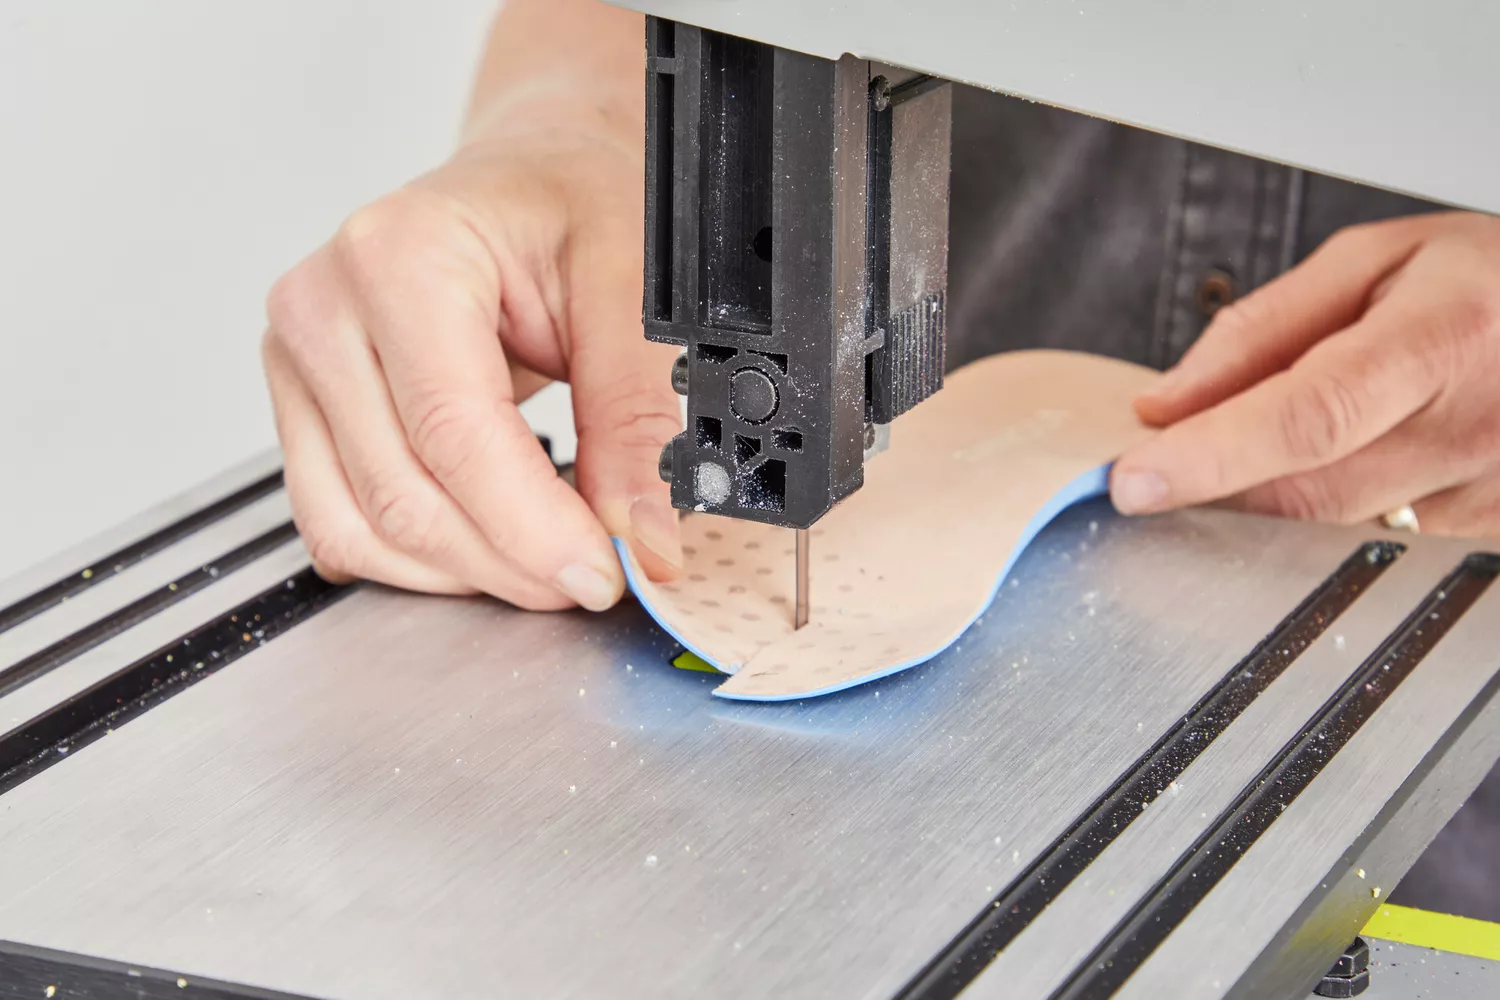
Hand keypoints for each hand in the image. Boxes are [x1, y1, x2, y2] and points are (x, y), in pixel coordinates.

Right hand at [262, 92, 681, 611]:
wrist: (526, 181)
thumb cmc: (569, 206)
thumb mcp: (632, 284)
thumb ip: (637, 413)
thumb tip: (644, 534)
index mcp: (399, 254)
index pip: (453, 433)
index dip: (533, 528)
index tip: (606, 572)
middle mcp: (325, 306)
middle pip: (405, 496)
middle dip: (511, 563)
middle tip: (595, 576)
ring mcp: (300, 361)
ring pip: (362, 529)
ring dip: (465, 573)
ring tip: (548, 558)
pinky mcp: (303, 409)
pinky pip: (340, 526)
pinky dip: (419, 561)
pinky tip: (488, 542)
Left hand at [1112, 211, 1499, 537]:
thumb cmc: (1487, 285)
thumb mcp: (1375, 262)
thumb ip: (1258, 331)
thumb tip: (1166, 405)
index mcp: (1439, 341)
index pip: (1308, 416)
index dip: (1212, 455)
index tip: (1134, 479)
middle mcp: (1469, 429)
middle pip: (1305, 494)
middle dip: (1211, 490)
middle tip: (1160, 467)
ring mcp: (1482, 496)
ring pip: (1327, 532)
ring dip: (1261, 507)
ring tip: (1253, 454)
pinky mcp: (1483, 537)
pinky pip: (1367, 545)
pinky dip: (1316, 521)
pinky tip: (1320, 478)